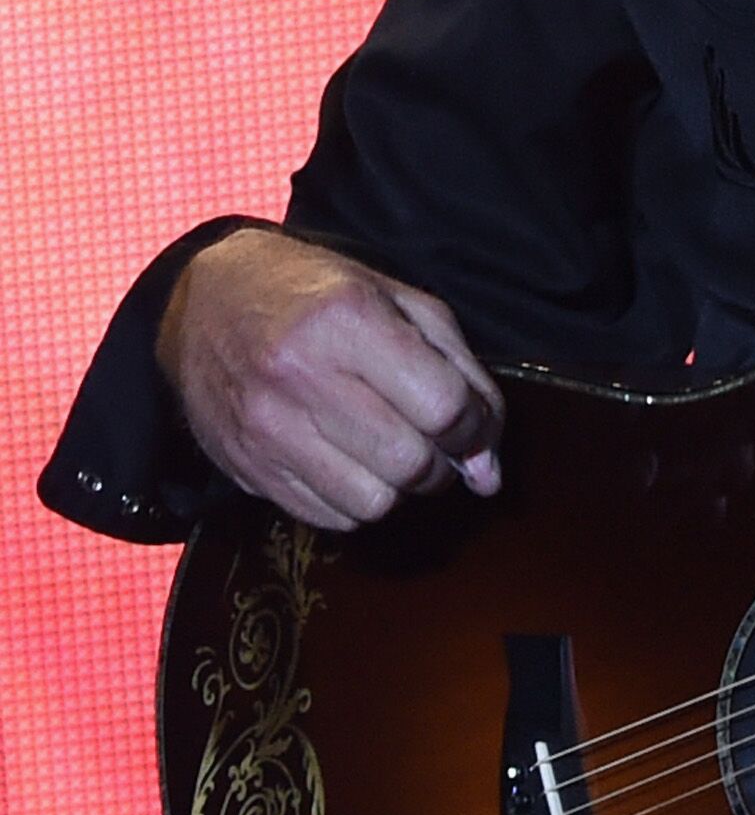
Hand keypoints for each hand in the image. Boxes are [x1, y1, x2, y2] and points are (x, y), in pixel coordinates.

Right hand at [159, 228, 503, 530]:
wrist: (206, 301)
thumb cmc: (320, 296)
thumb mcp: (402, 303)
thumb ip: (462, 377)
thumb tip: (489, 472)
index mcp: (347, 319)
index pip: (442, 407)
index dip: (474, 425)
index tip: (470, 421)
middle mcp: (301, 376)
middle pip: (410, 463)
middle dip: (440, 462)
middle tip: (431, 440)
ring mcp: (266, 429)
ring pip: (373, 503)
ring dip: (399, 487)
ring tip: (389, 450)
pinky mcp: (246, 468)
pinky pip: (330, 518)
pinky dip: (356, 501)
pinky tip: (349, 461)